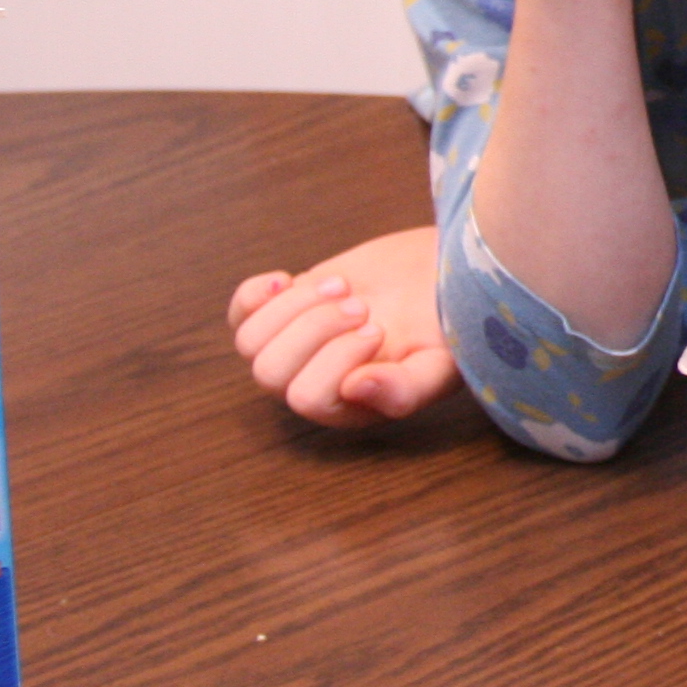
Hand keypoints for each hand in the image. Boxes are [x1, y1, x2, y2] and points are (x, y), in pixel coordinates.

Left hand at [227, 227, 464, 428]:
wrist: (441, 277)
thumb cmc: (446, 327)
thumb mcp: (442, 364)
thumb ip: (405, 390)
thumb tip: (355, 389)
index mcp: (347, 409)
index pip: (308, 397)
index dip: (337, 358)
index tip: (379, 328)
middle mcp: (310, 385)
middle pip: (270, 372)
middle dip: (315, 328)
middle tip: (362, 306)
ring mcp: (291, 347)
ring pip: (250, 342)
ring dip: (294, 306)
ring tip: (341, 287)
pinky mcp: (282, 310)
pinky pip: (241, 311)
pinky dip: (258, 294)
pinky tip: (289, 279)